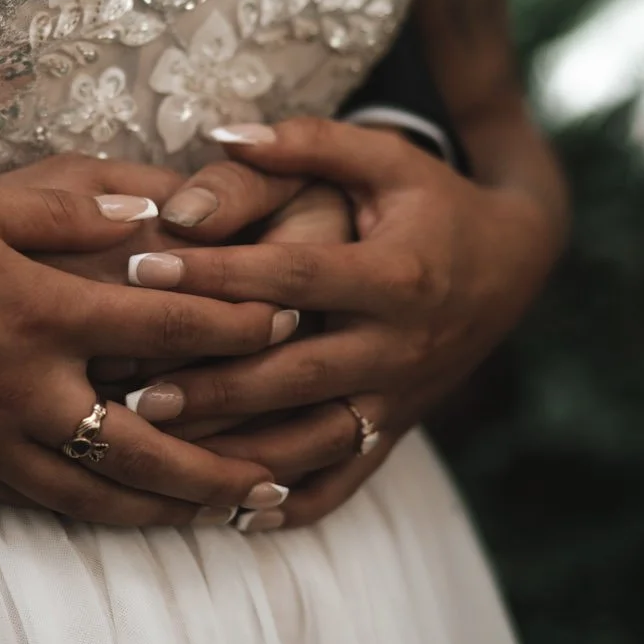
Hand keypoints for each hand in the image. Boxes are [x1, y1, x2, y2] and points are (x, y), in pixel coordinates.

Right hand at [0, 178, 299, 525]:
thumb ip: (63, 208)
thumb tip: (155, 206)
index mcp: (30, 311)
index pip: (163, 327)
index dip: (237, 324)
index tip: (293, 319)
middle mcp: (18, 391)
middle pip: (150, 443)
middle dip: (230, 460)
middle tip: (294, 468)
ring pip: (101, 494)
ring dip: (175, 506)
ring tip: (234, 511)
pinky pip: (39, 505)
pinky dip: (98, 513)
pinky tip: (130, 514)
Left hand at [125, 117, 563, 527]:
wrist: (513, 268)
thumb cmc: (431, 202)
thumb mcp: (384, 160)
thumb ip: (306, 144)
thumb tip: (221, 132)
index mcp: (398, 274)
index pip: (293, 276)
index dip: (217, 272)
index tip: (140, 265)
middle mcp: (400, 346)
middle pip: (294, 375)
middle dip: (212, 386)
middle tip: (131, 391)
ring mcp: (399, 401)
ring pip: (310, 444)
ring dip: (234, 454)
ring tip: (159, 450)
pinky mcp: (394, 435)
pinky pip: (342, 486)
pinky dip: (288, 505)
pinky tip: (226, 511)